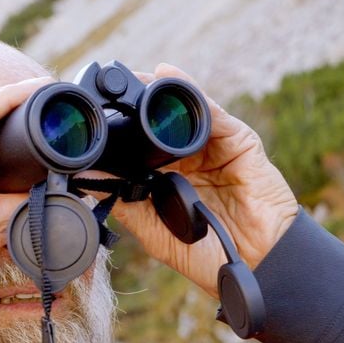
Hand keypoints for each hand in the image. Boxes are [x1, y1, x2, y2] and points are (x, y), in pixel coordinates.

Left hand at [103, 64, 296, 297]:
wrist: (256, 265)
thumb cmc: (208, 254)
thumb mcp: (154, 231)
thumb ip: (125, 204)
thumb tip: (87, 181)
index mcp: (166, 178)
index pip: (140, 145)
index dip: (119, 130)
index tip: (92, 115)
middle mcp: (189, 159)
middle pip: (160, 122)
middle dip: (136, 102)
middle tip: (109, 83)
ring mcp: (214, 148)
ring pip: (186, 112)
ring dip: (161, 91)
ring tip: (136, 77)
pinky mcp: (239, 142)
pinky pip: (214, 114)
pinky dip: (193, 94)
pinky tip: (171, 80)